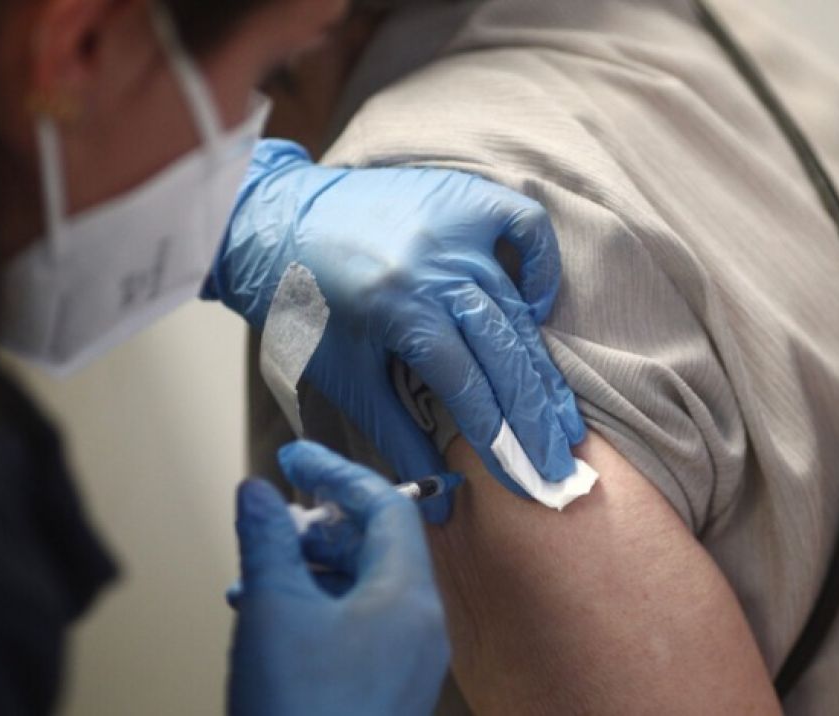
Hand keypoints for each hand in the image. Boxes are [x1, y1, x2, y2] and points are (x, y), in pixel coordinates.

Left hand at [204, 140, 585, 518]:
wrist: (275, 222)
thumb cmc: (305, 305)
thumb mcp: (344, 375)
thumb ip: (396, 436)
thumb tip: (439, 501)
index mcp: (401, 311)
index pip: (470, 388)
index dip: (501, 441)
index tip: (526, 480)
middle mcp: (436, 267)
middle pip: (505, 355)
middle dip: (536, 420)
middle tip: (561, 466)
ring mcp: (456, 228)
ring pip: (518, 308)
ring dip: (543, 370)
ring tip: (562, 418)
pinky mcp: (463, 198)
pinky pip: (526, 227)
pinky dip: (541, 266)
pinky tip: (535, 307)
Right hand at [227, 441, 449, 715]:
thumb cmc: (303, 714)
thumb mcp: (273, 607)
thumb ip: (266, 538)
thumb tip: (256, 495)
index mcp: (408, 598)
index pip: (385, 507)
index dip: (336, 473)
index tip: (297, 459)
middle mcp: (419, 628)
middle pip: (376, 546)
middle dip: (316, 526)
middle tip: (273, 517)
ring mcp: (405, 664)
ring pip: (361, 588)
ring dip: (309, 568)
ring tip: (259, 571)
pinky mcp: (384, 690)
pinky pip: (357, 627)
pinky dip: (315, 607)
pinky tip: (270, 616)